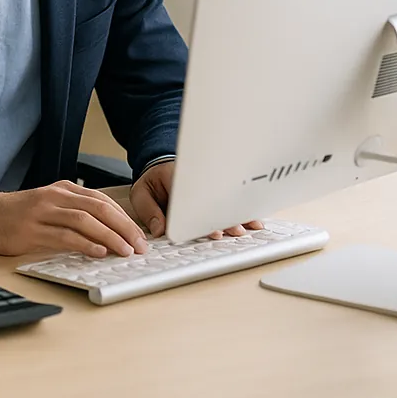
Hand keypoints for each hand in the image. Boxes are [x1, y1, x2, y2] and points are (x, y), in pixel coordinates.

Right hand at [0, 180, 149, 258]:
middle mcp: (54, 197)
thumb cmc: (17, 214)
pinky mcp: (31, 231)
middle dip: (124, 227)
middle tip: (140, 245)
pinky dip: (84, 244)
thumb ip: (74, 213)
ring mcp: (42, 213)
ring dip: (109, 237)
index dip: (125, 218)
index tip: (139, 235)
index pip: (102, 201)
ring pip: (84, 221)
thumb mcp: (49, 205)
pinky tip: (98, 252)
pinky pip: (63, 236)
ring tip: (125, 251)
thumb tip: (108, 233)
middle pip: (98, 208)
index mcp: (62, 190)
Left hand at [130, 160, 264, 239]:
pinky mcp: (214, 196)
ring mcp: (209, 190)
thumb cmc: (153, 181)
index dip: (202, 215)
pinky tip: (254, 222)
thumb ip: (149, 211)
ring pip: (226, 204)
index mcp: (178, 181)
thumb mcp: (141, 193)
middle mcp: (198, 185)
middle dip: (225, 219)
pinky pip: (230, 204)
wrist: (160, 167)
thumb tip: (161, 230)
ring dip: (237, 217)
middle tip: (235, 230)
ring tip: (248, 227)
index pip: (193, 198)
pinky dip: (242, 214)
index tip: (212, 228)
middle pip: (215, 202)